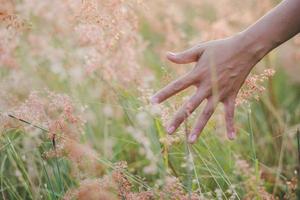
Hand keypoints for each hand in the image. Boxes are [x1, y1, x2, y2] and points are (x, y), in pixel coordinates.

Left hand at [151, 33, 266, 142]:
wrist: (245, 49)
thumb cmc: (221, 47)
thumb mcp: (200, 49)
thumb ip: (184, 56)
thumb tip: (167, 56)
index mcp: (197, 74)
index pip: (177, 86)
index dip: (164, 94)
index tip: (152, 102)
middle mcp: (207, 86)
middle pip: (190, 106)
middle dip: (179, 119)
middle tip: (168, 131)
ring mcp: (220, 92)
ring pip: (207, 113)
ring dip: (199, 127)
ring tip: (190, 141)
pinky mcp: (231, 95)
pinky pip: (230, 113)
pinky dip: (230, 125)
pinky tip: (230, 139)